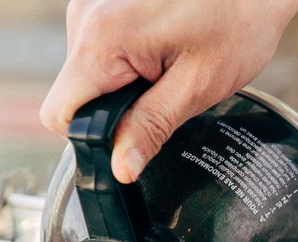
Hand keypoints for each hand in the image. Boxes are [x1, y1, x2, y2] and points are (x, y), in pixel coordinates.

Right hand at [41, 0, 297, 182]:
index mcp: (102, 38)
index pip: (61, 114)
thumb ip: (151, 127)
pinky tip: (162, 47)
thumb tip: (121, 169)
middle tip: (166, 89)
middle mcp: (85, 15)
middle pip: (76, 93)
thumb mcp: (196, 87)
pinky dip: (126, 59)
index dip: (93, 136)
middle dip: (115, 106)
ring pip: (87, 72)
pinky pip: (99, 49)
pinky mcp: (102, 3)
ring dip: (123, 80)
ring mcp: (91, 4)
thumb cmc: (236, 24)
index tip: (133, 130)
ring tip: (169, 63)